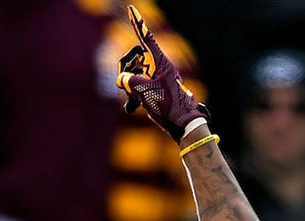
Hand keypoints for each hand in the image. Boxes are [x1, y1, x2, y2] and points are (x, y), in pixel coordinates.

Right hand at [116, 4, 207, 141]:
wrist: (182, 125)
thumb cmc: (168, 106)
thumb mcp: (145, 91)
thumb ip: (129, 81)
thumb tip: (122, 78)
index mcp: (160, 61)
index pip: (146, 38)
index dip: (137, 23)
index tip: (131, 8)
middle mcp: (159, 67)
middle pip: (136, 59)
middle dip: (127, 69)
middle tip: (125, 84)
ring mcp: (158, 78)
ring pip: (137, 75)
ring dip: (131, 86)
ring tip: (134, 100)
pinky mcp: (157, 90)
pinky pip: (141, 87)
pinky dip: (135, 95)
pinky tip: (134, 106)